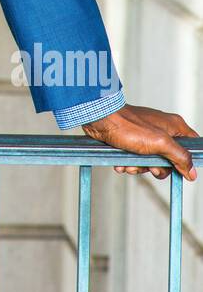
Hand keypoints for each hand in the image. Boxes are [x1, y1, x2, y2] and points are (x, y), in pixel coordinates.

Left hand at [81, 105, 198, 181]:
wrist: (100, 120)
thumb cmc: (127, 125)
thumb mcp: (159, 143)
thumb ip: (179, 156)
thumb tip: (192, 171)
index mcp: (174, 127)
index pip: (192, 146)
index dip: (188, 160)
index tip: (179, 169)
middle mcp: (162, 132)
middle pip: (170, 160)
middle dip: (156, 167)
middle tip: (148, 164)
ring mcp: (147, 138)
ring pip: (151, 163)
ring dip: (138, 167)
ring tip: (129, 161)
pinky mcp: (133, 142)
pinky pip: (136, 161)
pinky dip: (128, 164)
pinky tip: (121, 161)